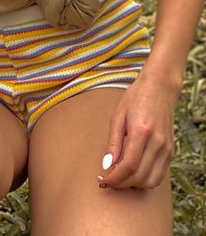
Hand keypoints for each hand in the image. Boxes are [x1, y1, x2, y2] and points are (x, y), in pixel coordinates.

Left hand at [99, 71, 176, 189]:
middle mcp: (157, 143)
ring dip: (134, 184)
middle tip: (109, 180)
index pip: (129, 165)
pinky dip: (145, 180)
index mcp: (141, 131)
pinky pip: (159, 175)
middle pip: (140, 176)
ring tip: (120, 178)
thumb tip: (107, 165)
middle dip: (122, 183)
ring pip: (151, 180)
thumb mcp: (118, 116)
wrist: (159, 89)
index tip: (104, 179)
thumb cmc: (135, 99)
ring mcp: (166, 149)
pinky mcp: (170, 152)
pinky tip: (134, 173)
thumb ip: (113, 142)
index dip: (115, 177)